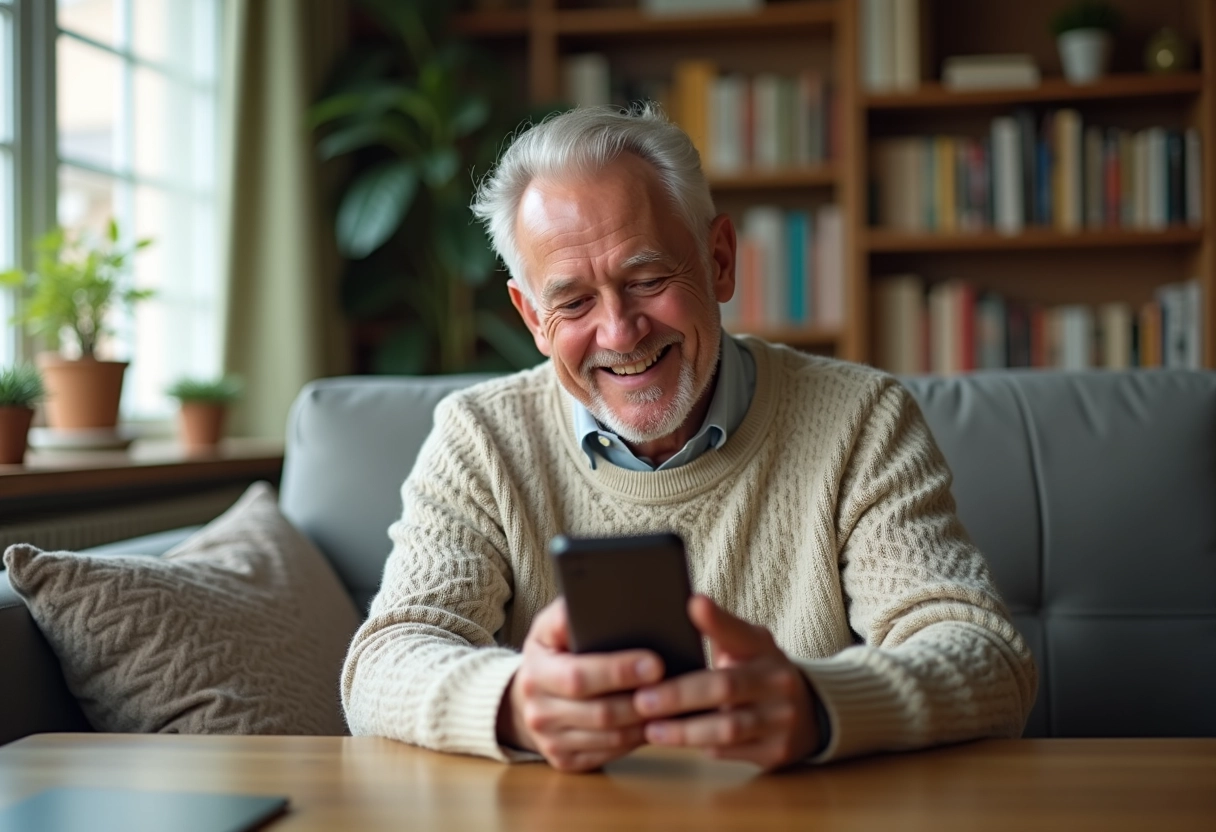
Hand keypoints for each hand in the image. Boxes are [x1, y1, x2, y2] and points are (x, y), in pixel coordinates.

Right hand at [497, 598, 663, 771]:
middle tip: (675, 687)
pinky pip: (608, 755)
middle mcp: (537, 711)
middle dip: (641, 700)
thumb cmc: (554, 650)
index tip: (655, 663)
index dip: (618, 671)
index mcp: (535, 671)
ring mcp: (549, 740)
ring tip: (674, 705)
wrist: (531, 693)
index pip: (579, 676)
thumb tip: (590, 600)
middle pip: (599, 713)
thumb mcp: (552, 625)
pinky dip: (636, 741)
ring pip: (609, 738)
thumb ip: (568, 614)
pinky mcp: (565, 761)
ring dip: (645, 723)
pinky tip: (656, 724)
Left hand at [632, 595, 819, 770]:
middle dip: (680, 695)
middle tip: (642, 700)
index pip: (740, 631)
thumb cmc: (758, 673)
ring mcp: (781, 719)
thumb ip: (721, 629)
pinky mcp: (776, 751)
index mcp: (764, 649)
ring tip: (651, 729)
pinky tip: (674, 744)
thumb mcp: (748, 645)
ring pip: (728, 728)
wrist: (808, 715)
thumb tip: (691, 603)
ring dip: (685, 731)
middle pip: (725, 687)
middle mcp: (778, 682)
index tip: (693, 603)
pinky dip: (700, 747)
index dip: (717, 620)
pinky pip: (732, 752)